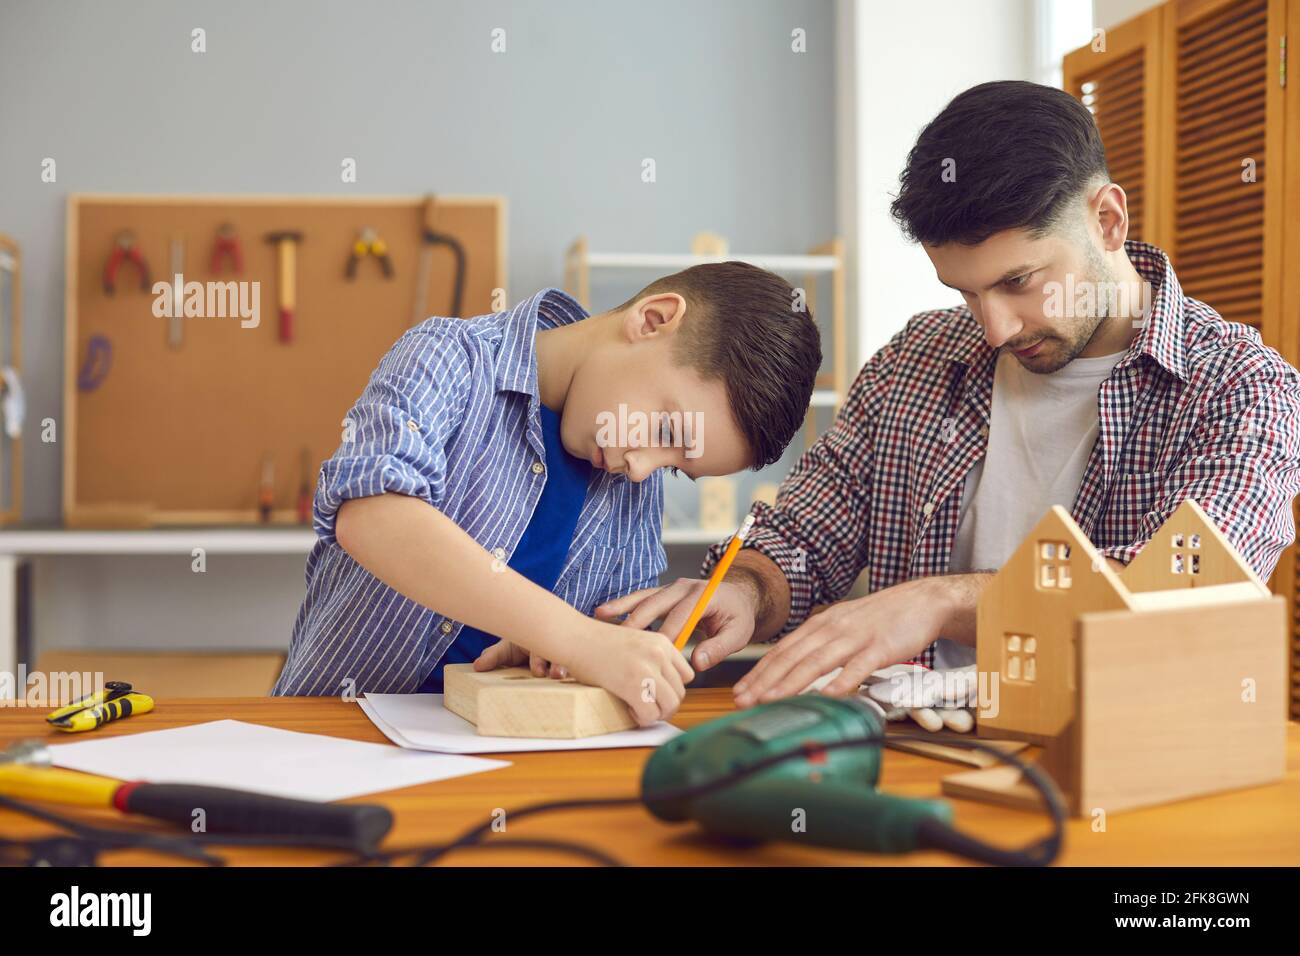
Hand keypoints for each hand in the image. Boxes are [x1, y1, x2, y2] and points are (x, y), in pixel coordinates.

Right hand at [474, 619, 694, 725]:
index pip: (686, 675)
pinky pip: (650, 713)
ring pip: (670, 705)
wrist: (574, 636)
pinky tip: (629, 711)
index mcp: (662, 642)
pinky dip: (642, 719)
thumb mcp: (634, 642)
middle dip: (665, 706)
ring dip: (656, 715)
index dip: (672, 689)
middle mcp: (659, 654)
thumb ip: (651, 658)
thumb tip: (660, 686)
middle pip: (680, 693)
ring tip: (638, 711)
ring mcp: (647, 668)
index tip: (656, 694)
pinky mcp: (633, 683)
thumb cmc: (596, 642)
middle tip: (647, 708)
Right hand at [595, 578, 759, 671]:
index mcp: (703, 595)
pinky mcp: (662, 594)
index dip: (667, 636)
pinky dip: (622, 605)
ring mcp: (671, 588)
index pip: (681, 616)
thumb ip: (719, 648)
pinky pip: (640, 598)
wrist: (738, 596)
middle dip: (637, 622)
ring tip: (601, 617)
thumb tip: (697, 664)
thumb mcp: (737, 634)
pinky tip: (604, 612)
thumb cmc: (738, 617)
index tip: (654, 658)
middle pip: (656, 603)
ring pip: (643, 598)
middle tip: (620, 641)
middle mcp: (684, 587)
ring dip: (622, 608)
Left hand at [733, 577, 954, 706]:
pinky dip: (840, 681)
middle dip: (764, 681)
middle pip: (792, 657)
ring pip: (817, 662)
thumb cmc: (881, 619)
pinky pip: (857, 666)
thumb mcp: (844, 627)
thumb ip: (821, 646)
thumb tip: (797, 670)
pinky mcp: (880, 647)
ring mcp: (855, 637)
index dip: (759, 672)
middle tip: (743, 701)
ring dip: (790, 682)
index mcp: (821, 625)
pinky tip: (827, 695)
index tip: (740, 691)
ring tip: (770, 700)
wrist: (922, 601)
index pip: (783, 651)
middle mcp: (832, 629)